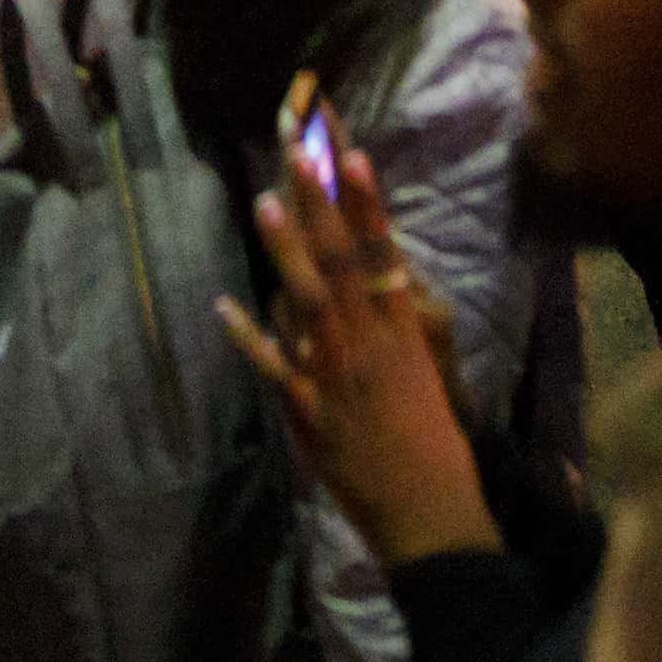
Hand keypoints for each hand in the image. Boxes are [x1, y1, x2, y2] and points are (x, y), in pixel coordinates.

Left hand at [222, 117, 495, 566]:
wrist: (428, 513)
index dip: (365, 200)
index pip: (382, 251)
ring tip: (265, 202)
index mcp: (403, 330)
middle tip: (297, 148)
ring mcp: (335, 375)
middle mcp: (369, 341)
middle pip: (340, 260)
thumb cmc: (437, 441)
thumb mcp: (432, 370)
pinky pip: (274, 368)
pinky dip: (249, 337)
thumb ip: (403, 322)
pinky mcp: (309, 412)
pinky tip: (224, 305)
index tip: (350, 152)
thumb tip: (386, 279)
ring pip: (306, 301)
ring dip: (286, 251)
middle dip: (318, 201)